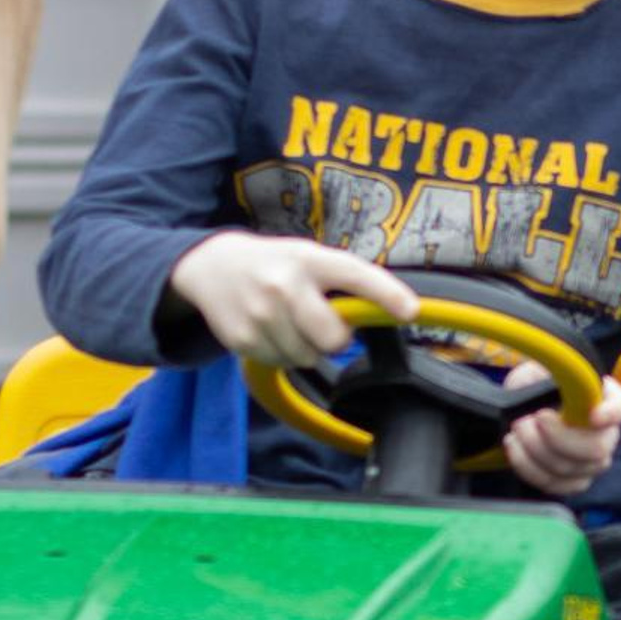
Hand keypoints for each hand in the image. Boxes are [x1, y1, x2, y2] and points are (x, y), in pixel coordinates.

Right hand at [167, 234, 418, 367]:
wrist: (210, 265)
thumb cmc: (277, 264)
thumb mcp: (308, 257)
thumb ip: (342, 281)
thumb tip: (386, 313)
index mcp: (310, 259)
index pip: (356, 275)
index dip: (386, 295)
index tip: (410, 311)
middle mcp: (285, 284)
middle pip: (333, 338)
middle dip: (336, 339)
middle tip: (324, 325)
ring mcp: (260, 313)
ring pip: (307, 357)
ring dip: (306, 348)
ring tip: (290, 322)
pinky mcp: (241, 338)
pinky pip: (281, 363)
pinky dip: (281, 354)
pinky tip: (270, 330)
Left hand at [500, 362, 620, 496]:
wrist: (525, 407)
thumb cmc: (536, 385)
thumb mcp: (540, 369)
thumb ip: (548, 372)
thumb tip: (542, 383)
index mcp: (605, 400)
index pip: (619, 409)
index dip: (610, 415)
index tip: (592, 415)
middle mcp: (607, 434)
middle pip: (596, 448)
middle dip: (558, 437)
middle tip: (531, 418)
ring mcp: (592, 462)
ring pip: (570, 468)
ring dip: (534, 449)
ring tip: (517, 429)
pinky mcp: (573, 482)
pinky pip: (553, 484)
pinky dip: (527, 466)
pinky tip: (514, 445)